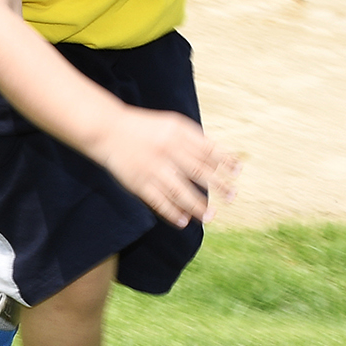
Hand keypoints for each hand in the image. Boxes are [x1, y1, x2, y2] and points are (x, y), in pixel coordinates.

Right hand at [88, 106, 238, 227]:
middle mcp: (167, 151)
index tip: (237, 171)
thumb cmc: (144, 128)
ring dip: (197, 205)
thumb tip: (217, 157)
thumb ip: (193, 138)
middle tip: (231, 196)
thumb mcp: (171, 124)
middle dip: (218, 185)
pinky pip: (158, 201)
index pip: (207, 149)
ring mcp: (153, 168)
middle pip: (198, 171)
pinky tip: (183, 221)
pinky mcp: (138, 182)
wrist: (108, 130)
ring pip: (180, 191)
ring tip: (209, 216)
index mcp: (177, 134)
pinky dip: (171, 212)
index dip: (224, 161)